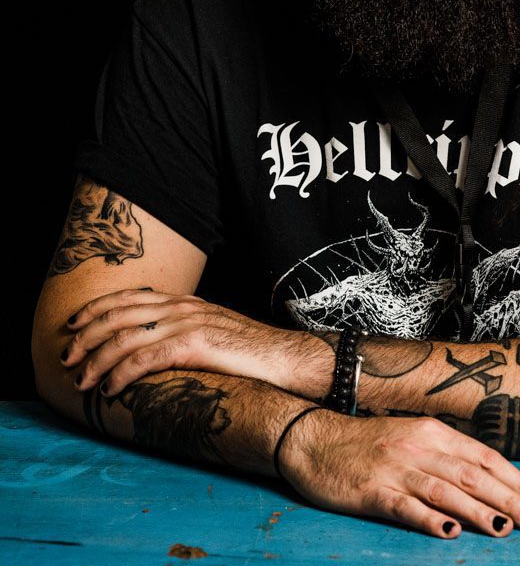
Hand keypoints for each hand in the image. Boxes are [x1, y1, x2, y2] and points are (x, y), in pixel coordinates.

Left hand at [60, 289, 312, 395]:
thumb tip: (152, 354)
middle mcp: (183, 306)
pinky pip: (146, 357)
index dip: (97, 308)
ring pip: (126, 335)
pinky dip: (121, 372)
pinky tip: (110, 388)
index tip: (74, 325)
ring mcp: (189, 322)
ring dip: (97, 358)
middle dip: (87, 334)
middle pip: (120, 312)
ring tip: (81, 379)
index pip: (131, 296)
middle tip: (67, 356)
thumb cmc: (252, 356)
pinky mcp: (195, 344)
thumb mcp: (213, 337)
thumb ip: (184, 337)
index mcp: (185, 302)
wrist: (287, 359)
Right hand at [281, 407, 519, 539]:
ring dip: (477, 510)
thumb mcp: (412, 439)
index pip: (482, 456)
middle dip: (507, 497)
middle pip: (471, 473)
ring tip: (504, 527)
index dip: (514, 478)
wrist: (315, 440)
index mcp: (432, 432)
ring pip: (445, 490)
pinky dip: (429, 518)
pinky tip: (449, 531)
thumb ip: (446, 456)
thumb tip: (488, 480)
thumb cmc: (368, 445)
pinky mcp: (372, 491)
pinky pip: (405, 506)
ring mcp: (395, 469)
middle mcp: (418, 447)